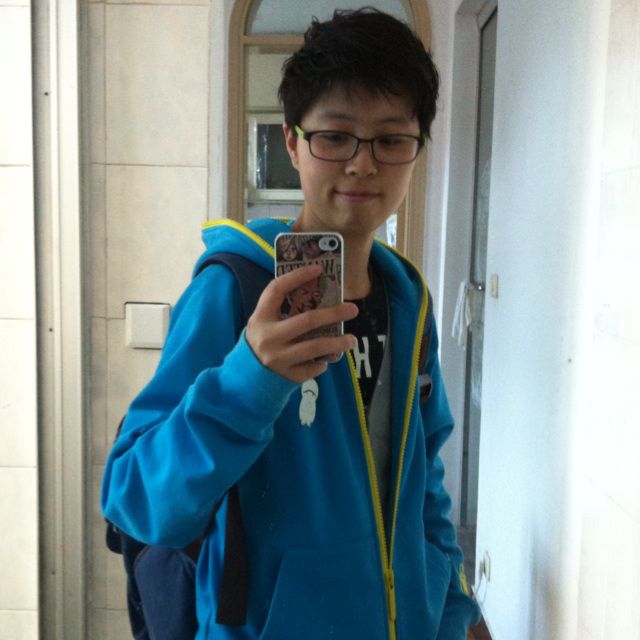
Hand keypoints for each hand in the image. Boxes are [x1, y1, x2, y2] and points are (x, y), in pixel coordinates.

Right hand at [246, 264, 357, 382]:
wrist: (246, 376)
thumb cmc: (262, 341)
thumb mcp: (265, 322)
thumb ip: (284, 310)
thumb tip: (320, 296)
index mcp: (261, 318)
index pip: (277, 290)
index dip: (297, 276)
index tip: (318, 269)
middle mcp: (268, 337)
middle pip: (307, 321)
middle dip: (334, 314)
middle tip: (353, 309)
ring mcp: (277, 358)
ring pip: (316, 347)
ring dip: (338, 342)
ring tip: (352, 340)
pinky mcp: (287, 375)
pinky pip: (312, 367)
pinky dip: (322, 362)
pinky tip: (325, 359)